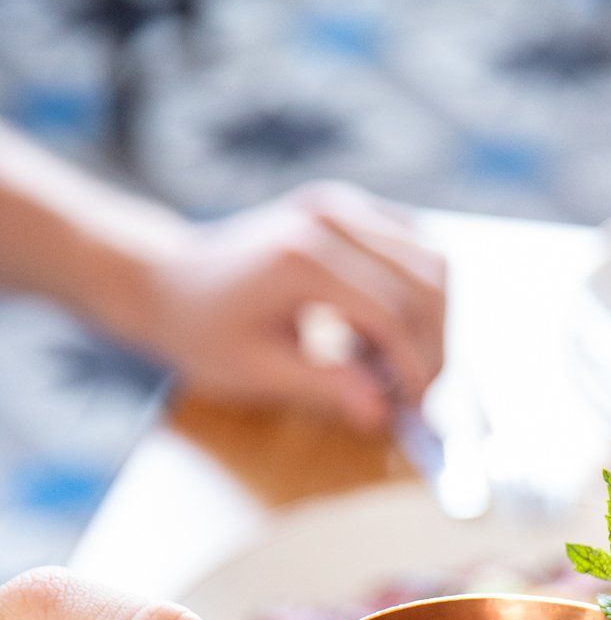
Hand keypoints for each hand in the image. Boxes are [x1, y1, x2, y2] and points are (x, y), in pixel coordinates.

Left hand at [128, 183, 445, 430]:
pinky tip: (388, 329)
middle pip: (425, 281)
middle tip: (416, 392)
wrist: (168, 280)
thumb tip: (382, 414)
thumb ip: (324, 388)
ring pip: (431, 259)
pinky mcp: (347, 207)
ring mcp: (340, 204)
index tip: (415, 410)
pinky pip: (414, 244)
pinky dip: (418, 292)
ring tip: (396, 362)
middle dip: (432, 345)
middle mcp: (328, 218)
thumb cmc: (203, 331)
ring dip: (431, 319)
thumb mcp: (257, 371)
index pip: (392, 314)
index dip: (414, 368)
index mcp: (303, 257)